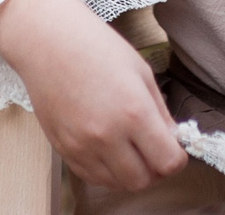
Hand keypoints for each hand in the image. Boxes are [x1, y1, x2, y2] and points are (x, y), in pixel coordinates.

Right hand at [0, 0, 187, 191]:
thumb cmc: (96, 46)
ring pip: (117, 184)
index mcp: (134, 111)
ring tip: (130, 148)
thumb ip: (160, 112)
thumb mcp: (140, 71)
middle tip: (154, 150)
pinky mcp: (63, 149)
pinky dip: (106, 170)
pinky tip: (108, 148)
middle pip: (143, 181)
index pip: (168, 162)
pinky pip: (92, 177)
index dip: (177, 159)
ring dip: (130, 172)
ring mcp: (82, 146)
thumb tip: (173, 140)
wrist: (47, 41)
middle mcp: (107, 135)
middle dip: (155, 170)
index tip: (174, 148)